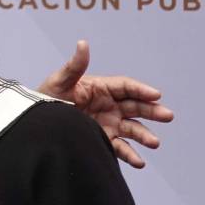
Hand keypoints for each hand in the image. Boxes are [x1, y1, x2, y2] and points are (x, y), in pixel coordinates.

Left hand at [37, 40, 173, 168]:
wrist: (36, 123)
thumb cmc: (45, 98)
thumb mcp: (59, 81)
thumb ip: (74, 66)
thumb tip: (82, 43)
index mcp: (101, 88)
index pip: (126, 87)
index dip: (141, 90)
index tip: (156, 94)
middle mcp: (109, 105)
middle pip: (136, 107)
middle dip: (152, 111)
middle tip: (168, 116)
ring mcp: (108, 124)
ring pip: (132, 129)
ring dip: (144, 136)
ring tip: (154, 143)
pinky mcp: (103, 140)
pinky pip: (120, 148)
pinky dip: (130, 155)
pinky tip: (139, 162)